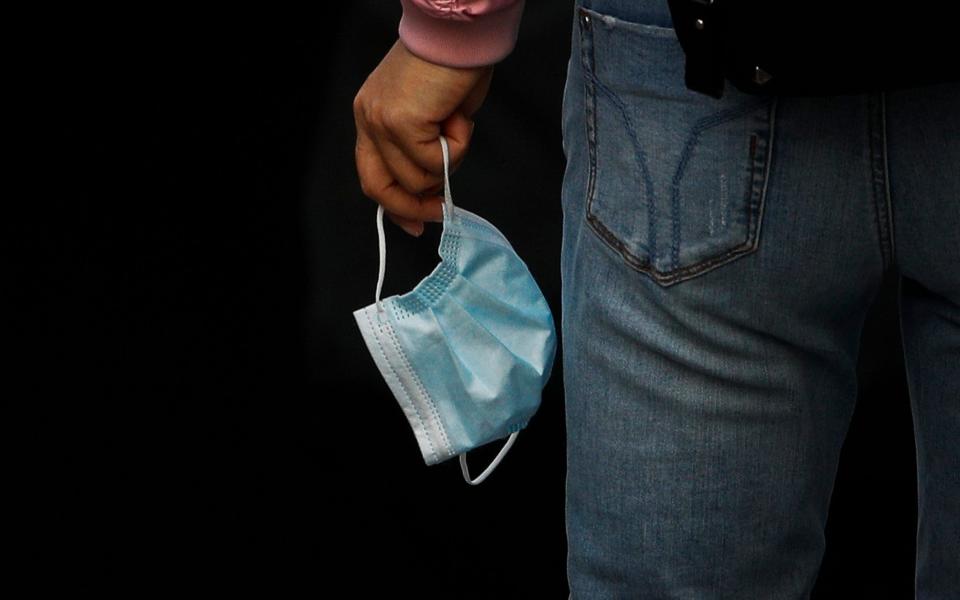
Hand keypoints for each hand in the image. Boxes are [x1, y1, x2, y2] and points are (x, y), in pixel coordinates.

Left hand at [353, 39, 493, 235]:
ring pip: (416, 177)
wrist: (460, 34)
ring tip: (457, 123)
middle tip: (442, 210)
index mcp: (371, 116)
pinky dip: (457, 146)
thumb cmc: (454, 67)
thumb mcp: (433, 118)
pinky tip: (459, 116)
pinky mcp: (400, 123)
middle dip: (413, 207)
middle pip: (378, 187)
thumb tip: (432, 190)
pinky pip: (435, 162)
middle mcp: (368, 119)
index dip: (395, 205)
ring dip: (448, 160)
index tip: (417, 224)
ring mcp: (380, 122)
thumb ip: (424, 150)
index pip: (372, 174)